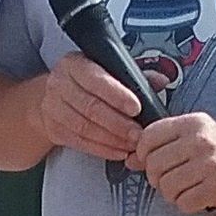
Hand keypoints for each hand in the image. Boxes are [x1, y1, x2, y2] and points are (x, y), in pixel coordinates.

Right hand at [36, 52, 152, 159]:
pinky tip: (117, 151)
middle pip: (90, 107)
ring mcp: (53, 108)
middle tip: (138, 134)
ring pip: (84, 127)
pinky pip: (79, 142)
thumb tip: (162, 80)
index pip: (96, 79)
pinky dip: (101, 149)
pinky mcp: (53, 129)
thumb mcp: (106, 69)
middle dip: (118, 124)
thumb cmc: (85, 82)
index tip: (136, 108)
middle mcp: (60, 84)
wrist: (52, 96)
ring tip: (131, 144)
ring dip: (112, 139)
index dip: (117, 95)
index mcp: (74, 64)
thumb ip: (133, 75)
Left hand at [133, 113, 215, 211]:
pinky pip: (184, 202)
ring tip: (185, 189)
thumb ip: (161, 145)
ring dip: (171, 193)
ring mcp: (209, 164)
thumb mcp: (193, 137)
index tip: (151, 161)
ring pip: (166, 186)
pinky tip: (197, 197)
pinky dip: (186, 204)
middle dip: (156, 178)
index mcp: (192, 123)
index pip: (148, 137)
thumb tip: (128, 160)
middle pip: (154, 165)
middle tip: (170, 179)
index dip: (143, 154)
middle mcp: (200, 141)